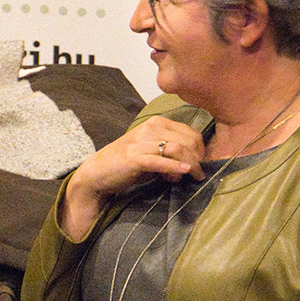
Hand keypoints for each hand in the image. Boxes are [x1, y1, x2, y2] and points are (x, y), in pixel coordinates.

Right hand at [60, 116, 204, 239]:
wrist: (98, 173)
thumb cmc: (128, 165)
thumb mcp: (154, 154)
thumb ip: (172, 153)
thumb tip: (193, 164)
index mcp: (156, 123)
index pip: (190, 133)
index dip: (201, 150)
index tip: (200, 165)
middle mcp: (149, 127)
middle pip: (187, 140)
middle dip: (198, 158)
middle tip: (197, 174)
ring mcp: (141, 141)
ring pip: (177, 148)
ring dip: (190, 164)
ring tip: (193, 177)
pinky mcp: (134, 157)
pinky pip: (160, 160)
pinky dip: (175, 166)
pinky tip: (184, 172)